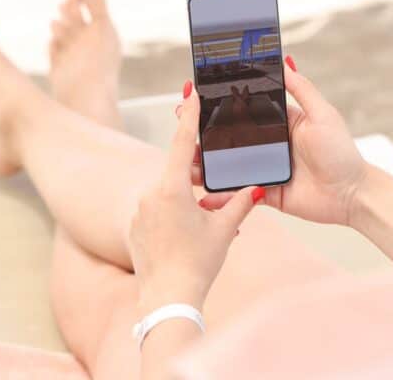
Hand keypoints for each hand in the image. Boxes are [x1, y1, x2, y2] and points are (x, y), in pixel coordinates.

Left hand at [130, 82, 262, 312]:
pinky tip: (185, 238)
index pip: (182, 142)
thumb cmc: (197, 263)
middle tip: (211, 199)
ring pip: (168, 193)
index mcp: (171, 188)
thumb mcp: (224, 230)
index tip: (189, 92)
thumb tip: (258, 188)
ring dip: (186, 202)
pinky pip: (157, 210)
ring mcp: (139, 210)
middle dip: (196, 180)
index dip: (189, 115)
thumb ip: (241, 203)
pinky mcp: (135, 226)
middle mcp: (150, 193)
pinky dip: (173, 216)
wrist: (167, 299)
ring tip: (203, 229)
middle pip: (177, 172)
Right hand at [189, 56, 367, 226]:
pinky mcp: (264, 192)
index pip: (244, 108)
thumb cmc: (342, 152)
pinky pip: (237, 192)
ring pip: (227, 164)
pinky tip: (202, 193)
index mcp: (280, 121)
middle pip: (229, 136)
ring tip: (183, 161)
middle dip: (203, 133)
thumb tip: (284, 59)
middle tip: (180, 126)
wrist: (351, 194)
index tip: (196, 96)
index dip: (220, 103)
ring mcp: (264, 168)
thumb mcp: (322, 114)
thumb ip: (301, 88)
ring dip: (204, 163)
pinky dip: (220, 194)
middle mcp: (269, 143)